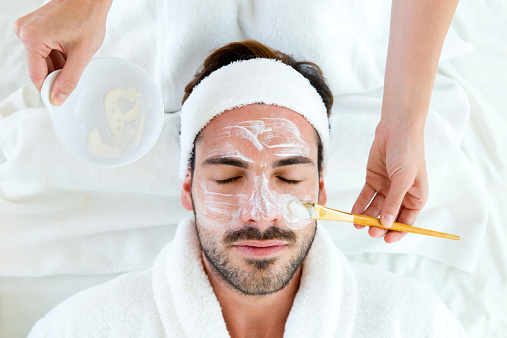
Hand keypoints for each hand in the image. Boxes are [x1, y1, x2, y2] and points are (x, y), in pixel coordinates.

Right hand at [13, 0, 110, 104]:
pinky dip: (57, 54)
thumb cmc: (87, 18)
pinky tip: (70, 50)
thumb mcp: (81, 54)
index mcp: (32, 39)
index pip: (37, 77)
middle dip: (57, 74)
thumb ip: (69, 79)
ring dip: (59, 64)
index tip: (61, 99)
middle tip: (76, 71)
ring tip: (75, 55)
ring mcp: (28, 28)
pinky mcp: (34, 26)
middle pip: (39, 68)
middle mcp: (25, 32)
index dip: (50, 90)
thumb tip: (57, 98)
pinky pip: (43, 49)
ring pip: (42, 60)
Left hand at [352, 120, 428, 242]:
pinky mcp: (374, 179)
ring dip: (367, 217)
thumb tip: (388, 224)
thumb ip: (394, 202)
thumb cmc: (407, 152)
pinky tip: (354, 213)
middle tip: (371, 231)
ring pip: (376, 208)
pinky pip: (366, 196)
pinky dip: (360, 205)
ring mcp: (387, 187)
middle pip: (390, 216)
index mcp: (416, 197)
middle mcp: (401, 194)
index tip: (386, 239)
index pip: (407, 221)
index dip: (398, 232)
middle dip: (380, 225)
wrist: (396, 128)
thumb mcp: (403, 179)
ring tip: (358, 224)